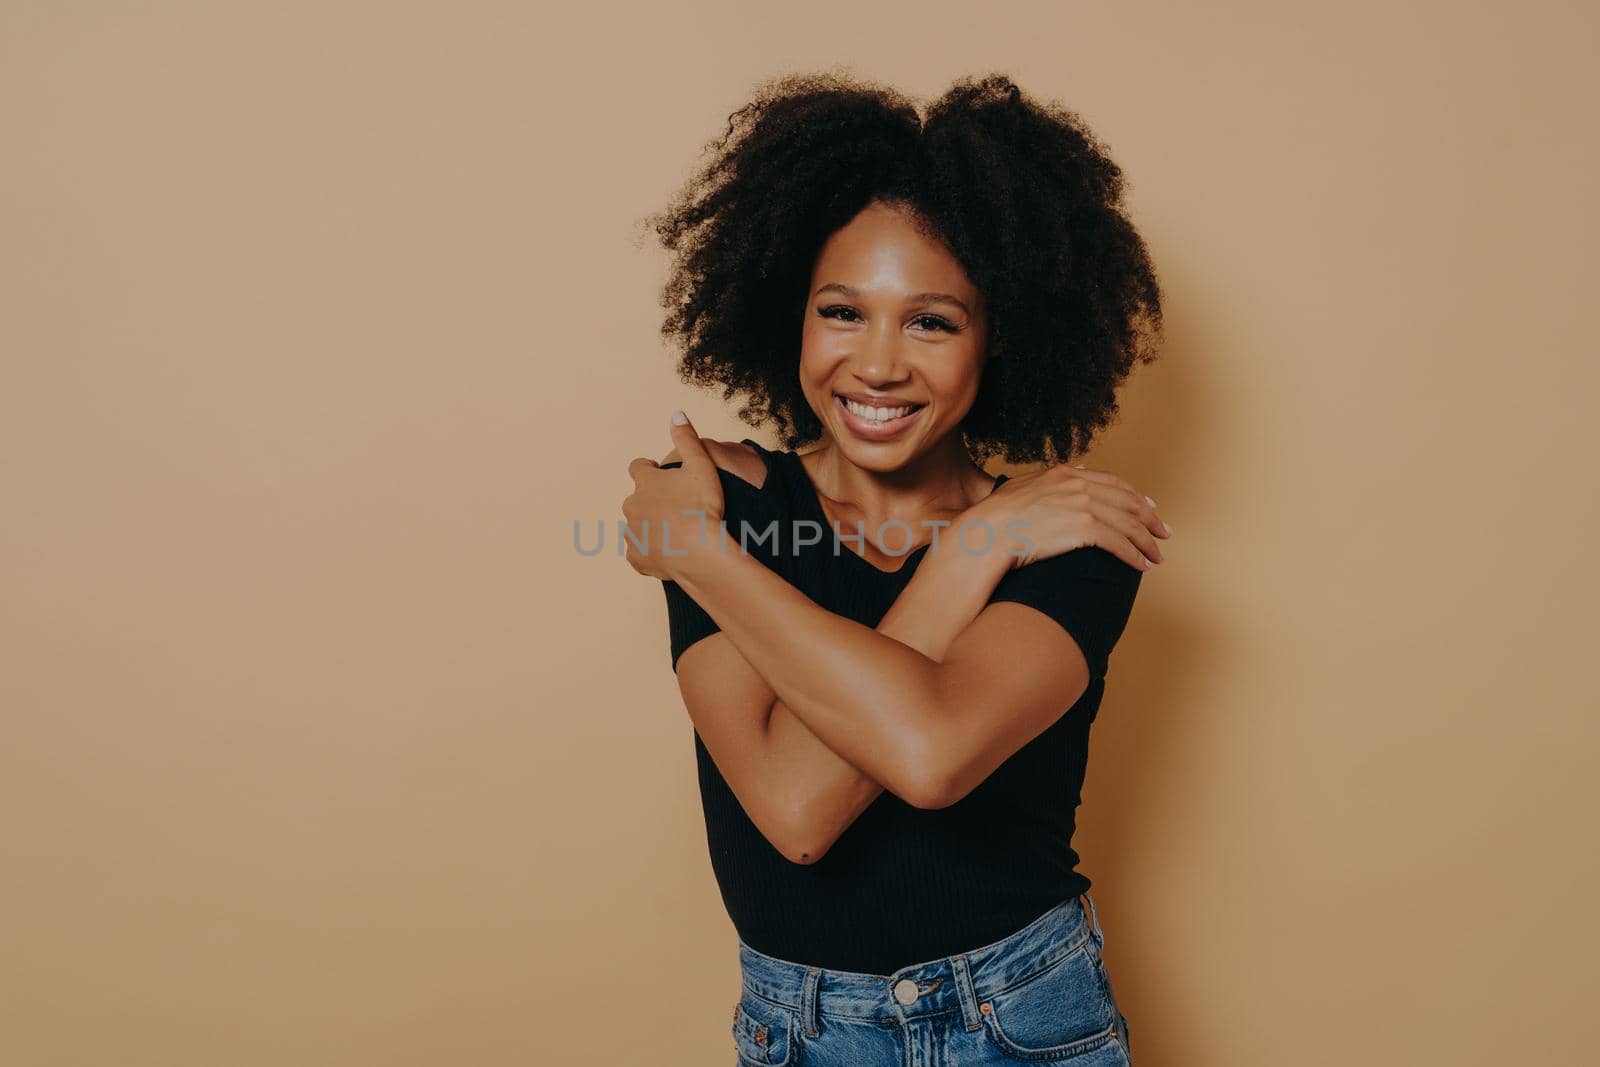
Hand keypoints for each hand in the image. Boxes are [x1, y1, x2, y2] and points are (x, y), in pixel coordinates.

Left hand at [621, 411, 725, 579]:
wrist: (701, 552)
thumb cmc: (703, 507)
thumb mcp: (701, 465)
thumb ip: (687, 438)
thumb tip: (676, 413)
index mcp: (645, 482)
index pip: (638, 467)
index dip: (649, 469)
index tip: (661, 474)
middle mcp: (632, 506)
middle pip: (637, 498)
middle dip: (652, 500)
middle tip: (677, 507)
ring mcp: (633, 534)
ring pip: (637, 526)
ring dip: (650, 526)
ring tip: (675, 532)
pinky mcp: (637, 558)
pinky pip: (640, 553)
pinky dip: (650, 552)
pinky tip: (668, 553)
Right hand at [971, 463, 1171, 572]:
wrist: (985, 533)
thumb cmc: (994, 518)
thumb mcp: (1021, 487)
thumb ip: (1048, 480)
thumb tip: (1072, 472)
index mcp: (1064, 474)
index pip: (1111, 482)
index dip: (1134, 496)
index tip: (1147, 507)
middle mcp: (1077, 485)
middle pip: (1127, 500)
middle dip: (1150, 519)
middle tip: (1163, 532)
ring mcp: (1082, 505)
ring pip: (1129, 523)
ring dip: (1147, 541)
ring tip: (1156, 556)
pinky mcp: (1083, 529)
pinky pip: (1120, 543)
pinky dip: (1135, 555)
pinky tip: (1142, 566)